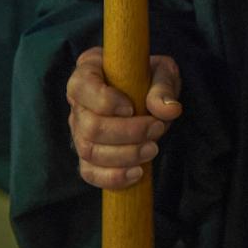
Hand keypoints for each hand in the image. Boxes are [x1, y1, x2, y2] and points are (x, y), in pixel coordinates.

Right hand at [66, 46, 182, 190]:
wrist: (149, 96)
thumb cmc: (150, 77)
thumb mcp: (162, 71)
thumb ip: (164, 87)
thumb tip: (169, 110)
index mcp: (89, 71)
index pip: (82, 86)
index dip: (105, 101)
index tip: (132, 108)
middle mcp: (77, 102)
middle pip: (89, 126)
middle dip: (127, 133)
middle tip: (157, 128)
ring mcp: (78, 131)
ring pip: (89, 151)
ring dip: (124, 155)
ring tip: (153, 149)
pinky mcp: (86, 155)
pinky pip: (89, 173)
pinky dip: (113, 177)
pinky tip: (137, 172)